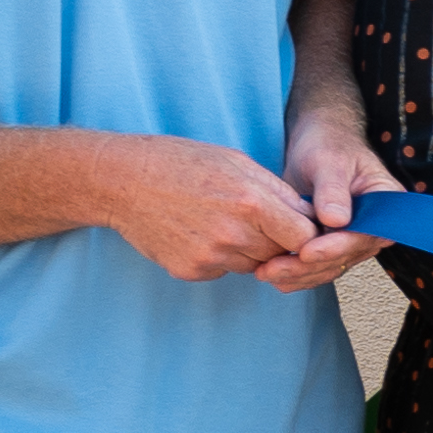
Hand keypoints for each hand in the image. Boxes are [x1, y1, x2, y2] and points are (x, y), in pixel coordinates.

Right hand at [93, 133, 321, 284]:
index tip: (297, 226)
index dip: (305, 233)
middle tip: (257, 220)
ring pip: (253, 265)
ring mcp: (211, 257)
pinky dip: (221, 258)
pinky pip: (224, 271)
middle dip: (278, 241)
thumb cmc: (181, 163)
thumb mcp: (237, 162)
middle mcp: (234, 235)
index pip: (305, 237)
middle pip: (281, 254)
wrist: (122, 181)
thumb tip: (311, 215)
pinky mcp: (191, 271)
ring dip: (249, 250)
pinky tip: (199, 232)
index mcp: (252, 203)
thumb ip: (278, 192)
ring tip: (222, 221)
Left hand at [255, 105, 400, 291]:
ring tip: (267, 273)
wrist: (316, 144)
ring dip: (300, 274)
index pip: (365, 234)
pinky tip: (274, 274)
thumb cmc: (328, 144)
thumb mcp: (329, 160)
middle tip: (276, 267)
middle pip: (346, 256)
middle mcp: (373, 226)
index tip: (307, 252)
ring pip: (331, 266)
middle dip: (310, 266)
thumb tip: (337, 220)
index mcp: (385, 204)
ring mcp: (352, 238)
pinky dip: (297, 273)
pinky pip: (319, 265)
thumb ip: (332, 190)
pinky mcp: (332, 243)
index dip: (337, 247)